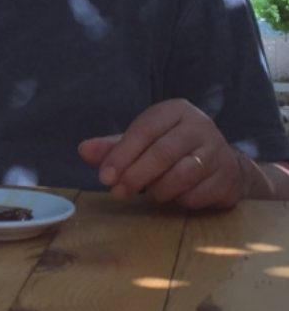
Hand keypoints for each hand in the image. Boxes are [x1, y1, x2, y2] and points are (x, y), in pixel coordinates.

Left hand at [78, 99, 245, 209]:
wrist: (224, 164)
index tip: (104, 177)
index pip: (144, 130)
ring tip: (150, 194)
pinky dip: (180, 200)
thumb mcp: (145, 140)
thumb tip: (83, 150)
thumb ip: (115, 146)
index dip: (121, 154)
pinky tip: (176, 197)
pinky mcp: (228, 178)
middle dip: (135, 176)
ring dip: (159, 190)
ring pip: (181, 175)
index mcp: (175, 109)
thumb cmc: (175, 148)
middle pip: (162, 153)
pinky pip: (198, 194)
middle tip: (118, 192)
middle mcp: (200, 125)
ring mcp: (218, 151)